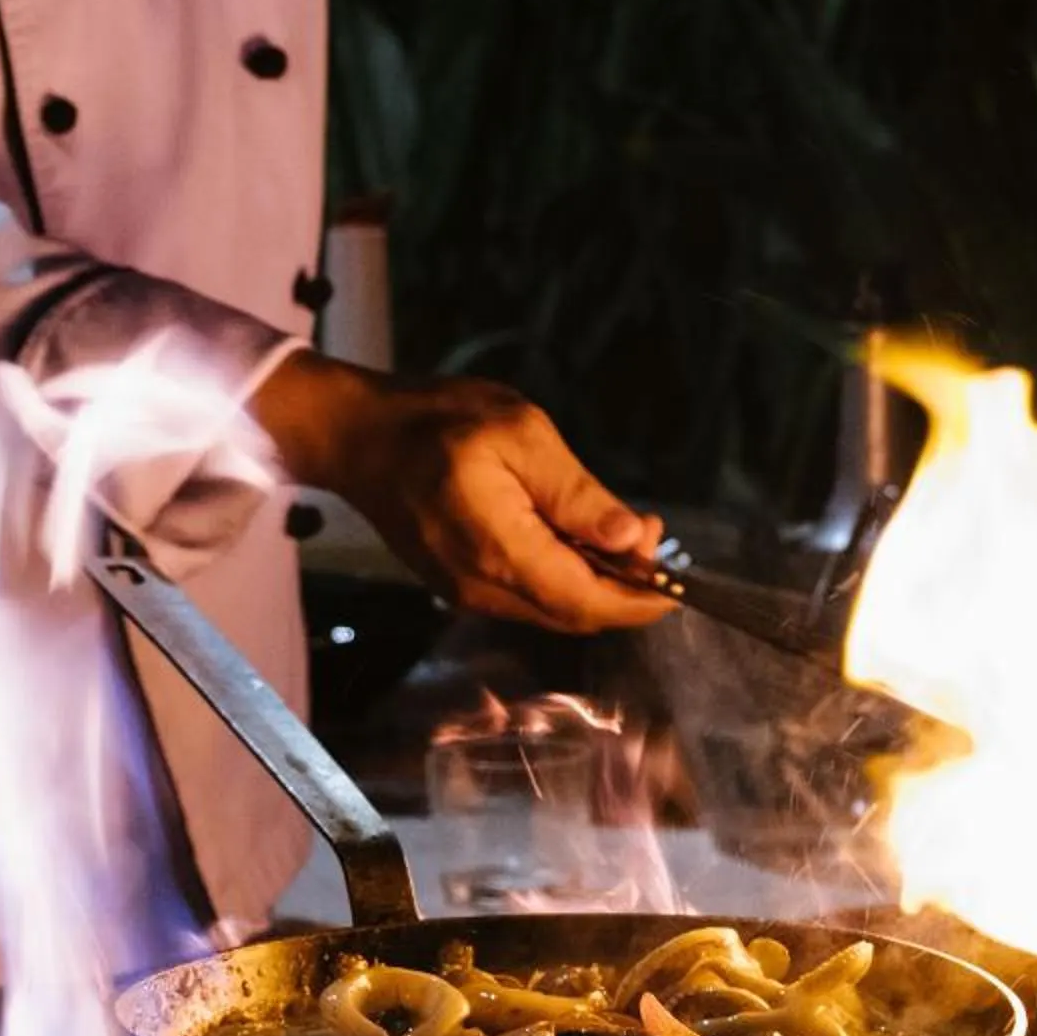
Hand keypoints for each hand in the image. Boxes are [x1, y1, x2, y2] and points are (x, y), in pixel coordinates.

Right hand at [248, 352, 670, 632]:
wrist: (360, 436)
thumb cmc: (438, 421)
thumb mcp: (521, 436)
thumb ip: (577, 494)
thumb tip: (632, 540)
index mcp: (500, 552)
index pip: (587, 603)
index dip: (640, 601)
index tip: (677, 582)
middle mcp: (483, 589)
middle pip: (575, 614)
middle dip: (624, 588)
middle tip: (650, 533)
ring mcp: (468, 593)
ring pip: (553, 609)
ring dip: (595, 581)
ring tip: (620, 530)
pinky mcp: (461, 585)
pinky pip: (528, 596)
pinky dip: (563, 576)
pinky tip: (573, 535)